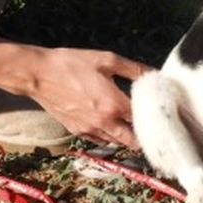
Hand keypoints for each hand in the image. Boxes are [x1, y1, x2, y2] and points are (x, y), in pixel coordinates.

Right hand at [27, 47, 152, 148]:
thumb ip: (134, 69)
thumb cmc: (72, 64)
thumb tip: (154, 74)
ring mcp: (89, 129)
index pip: (143, 120)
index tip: (165, 117)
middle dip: (145, 137)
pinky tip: (114, 126)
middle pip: (132, 140)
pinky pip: (100, 140)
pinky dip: (110, 137)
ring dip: (128, 137)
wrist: (37, 74)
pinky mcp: (76, 130)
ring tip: (137, 128)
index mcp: (114, 104)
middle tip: (155, 130)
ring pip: (116, 142)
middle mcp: (103, 122)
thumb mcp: (108, 60)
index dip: (155, 118)